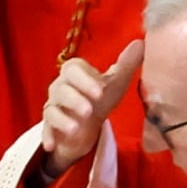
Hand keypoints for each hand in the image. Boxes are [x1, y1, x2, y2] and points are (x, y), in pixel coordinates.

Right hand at [38, 38, 142, 173]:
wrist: (89, 124)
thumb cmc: (101, 98)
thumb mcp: (116, 82)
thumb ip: (126, 63)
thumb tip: (140, 42)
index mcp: (75, 73)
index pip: (74, 69)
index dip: (86, 78)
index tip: (101, 89)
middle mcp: (60, 87)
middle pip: (61, 88)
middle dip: (74, 98)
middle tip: (89, 109)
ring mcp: (53, 106)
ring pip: (52, 108)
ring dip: (63, 118)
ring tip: (76, 127)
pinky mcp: (50, 125)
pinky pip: (46, 129)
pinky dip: (48, 136)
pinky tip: (53, 145)